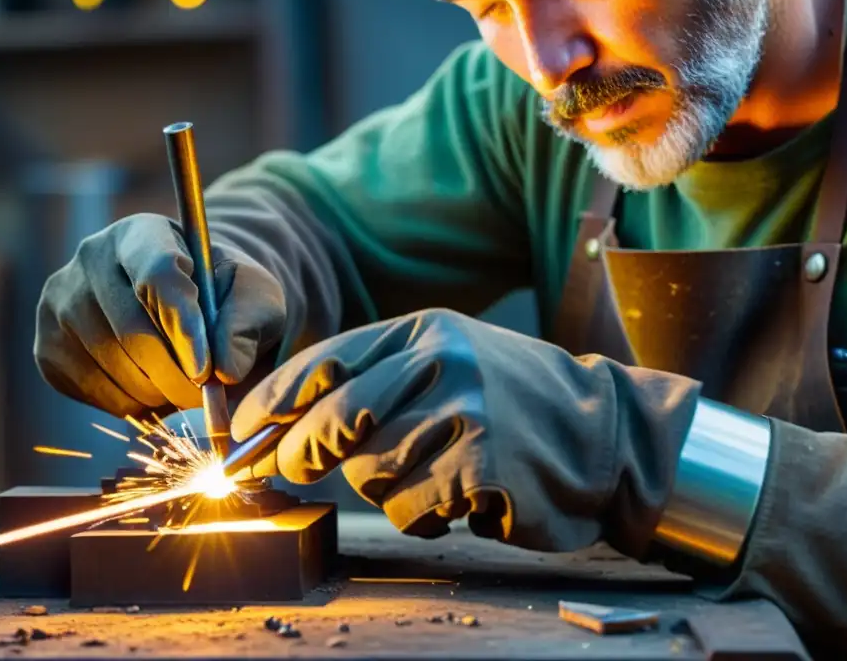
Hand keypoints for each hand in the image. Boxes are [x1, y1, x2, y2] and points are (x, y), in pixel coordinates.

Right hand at [34, 213, 285, 418]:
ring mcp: (61, 301)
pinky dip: (131, 405)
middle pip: (132, 332)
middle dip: (177, 376)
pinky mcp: (48, 346)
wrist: (185, 305)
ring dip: (157, 394)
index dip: (183, 327)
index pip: (157, 274)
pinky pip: (92, 392)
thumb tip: (225, 369)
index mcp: (146, 233)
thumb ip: (249, 323)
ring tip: (182, 387)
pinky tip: (151, 389)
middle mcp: (92, 257)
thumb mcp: (256, 296)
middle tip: (206, 395)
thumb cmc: (225, 296)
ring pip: (112, 367)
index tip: (208, 371)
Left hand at [231, 309, 698, 554]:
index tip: (242, 437)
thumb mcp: (446, 365)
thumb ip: (374, 384)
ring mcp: (462, 411)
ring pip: (371, 470)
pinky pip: (411, 506)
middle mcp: (439, 361)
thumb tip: (286, 430)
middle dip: (299, 454)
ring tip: (430, 472)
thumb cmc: (512, 401)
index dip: (273, 404)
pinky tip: (458, 495)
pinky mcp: (480, 464)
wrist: (605, 432)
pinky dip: (422, 513)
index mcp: (422, 332)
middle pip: (334, 420)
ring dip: (385, 486)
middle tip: (288, 471)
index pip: (323, 363)